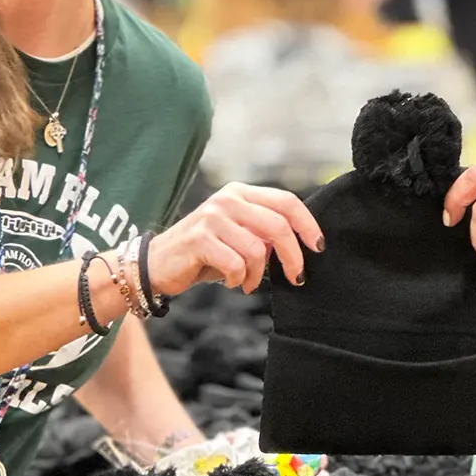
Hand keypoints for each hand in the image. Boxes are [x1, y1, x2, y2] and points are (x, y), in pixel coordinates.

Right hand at [148, 183, 324, 296]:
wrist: (157, 264)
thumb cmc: (204, 253)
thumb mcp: (238, 236)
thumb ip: (265, 233)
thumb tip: (302, 245)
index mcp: (240, 193)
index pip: (286, 201)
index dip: (307, 224)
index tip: (318, 246)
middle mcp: (227, 199)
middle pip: (278, 225)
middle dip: (293, 256)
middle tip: (296, 277)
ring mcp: (212, 217)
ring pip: (258, 250)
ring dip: (257, 275)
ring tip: (247, 282)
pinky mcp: (199, 239)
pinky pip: (236, 264)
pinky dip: (239, 279)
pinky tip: (231, 282)